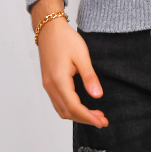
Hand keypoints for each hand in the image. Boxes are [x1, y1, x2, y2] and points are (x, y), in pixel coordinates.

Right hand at [31, 0, 107, 127]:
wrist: (49, 29)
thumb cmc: (65, 39)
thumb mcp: (82, 56)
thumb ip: (89, 77)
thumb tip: (98, 96)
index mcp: (59, 80)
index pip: (74, 107)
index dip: (88, 117)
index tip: (101, 122)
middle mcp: (51, 86)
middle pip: (67, 112)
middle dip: (85, 119)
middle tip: (102, 120)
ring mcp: (48, 85)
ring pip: (61, 109)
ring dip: (77, 115)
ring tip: (95, 114)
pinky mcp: (48, 82)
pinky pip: (58, 102)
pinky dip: (70, 108)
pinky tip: (81, 106)